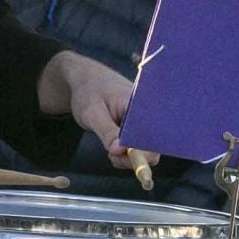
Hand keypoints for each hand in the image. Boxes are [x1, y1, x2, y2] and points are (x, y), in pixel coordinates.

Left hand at [39, 52, 152, 170]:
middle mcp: (147, 114)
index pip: (152, 136)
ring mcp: (143, 122)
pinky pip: (137, 147)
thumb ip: (107, 132)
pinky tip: (112, 145)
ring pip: (144, 151)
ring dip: (127, 156)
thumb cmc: (88, 91)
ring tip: (109, 148)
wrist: (86, 80)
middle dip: (133, 158)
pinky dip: (125, 152)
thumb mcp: (92, 113)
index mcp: (140, 106)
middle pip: (152, 147)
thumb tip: (120, 151)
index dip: (141, 152)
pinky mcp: (137, 128)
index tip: (120, 154)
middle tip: (111, 154)